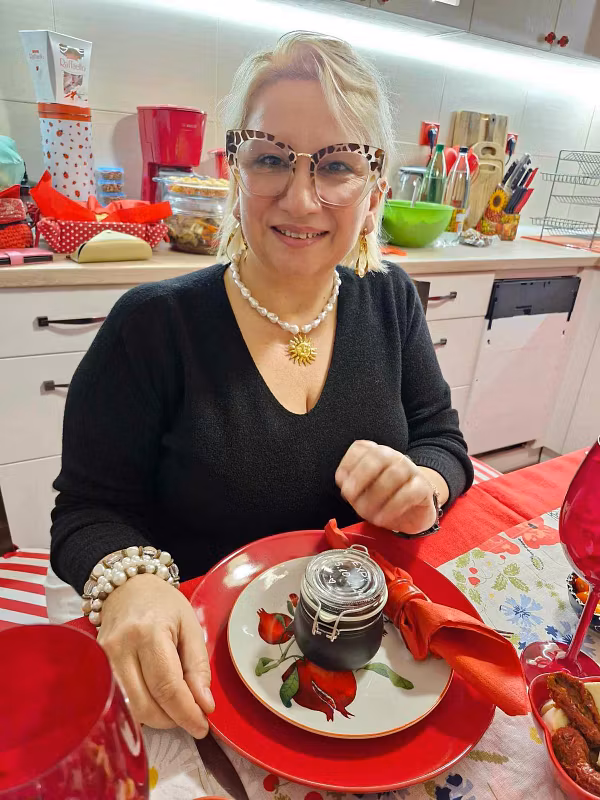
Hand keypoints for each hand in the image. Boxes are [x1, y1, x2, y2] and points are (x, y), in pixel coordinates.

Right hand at [97, 573, 213, 737]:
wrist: (127, 586)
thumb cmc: (163, 603)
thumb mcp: (190, 625)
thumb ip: (198, 666)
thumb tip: (204, 705)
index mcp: (148, 633)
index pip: (167, 687)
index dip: (187, 713)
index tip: (203, 727)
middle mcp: (120, 649)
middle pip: (146, 705)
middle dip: (173, 719)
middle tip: (191, 716)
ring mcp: (102, 660)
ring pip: (130, 710)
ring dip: (157, 718)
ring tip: (175, 706)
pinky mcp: (95, 668)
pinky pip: (119, 702)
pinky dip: (141, 709)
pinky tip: (156, 700)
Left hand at [335, 440, 438, 533]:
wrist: (415, 511)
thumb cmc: (384, 499)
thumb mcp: (364, 492)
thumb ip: (352, 485)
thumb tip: (344, 484)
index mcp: (376, 454)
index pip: (360, 448)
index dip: (348, 464)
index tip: (341, 484)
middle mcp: (394, 457)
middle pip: (378, 456)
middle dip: (360, 477)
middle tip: (350, 497)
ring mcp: (411, 471)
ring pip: (394, 475)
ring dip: (375, 496)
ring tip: (366, 514)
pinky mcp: (424, 488)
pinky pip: (410, 493)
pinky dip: (392, 507)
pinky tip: (382, 519)